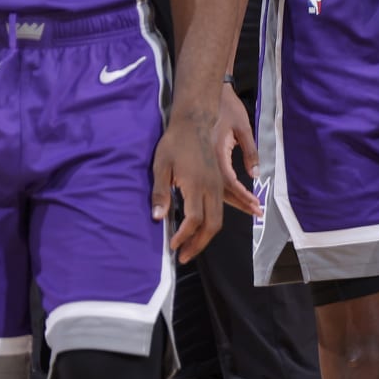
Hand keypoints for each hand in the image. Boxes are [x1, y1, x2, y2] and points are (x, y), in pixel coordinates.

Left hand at [152, 105, 223, 262]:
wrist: (196, 121)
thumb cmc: (175, 143)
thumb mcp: (161, 166)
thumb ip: (160, 193)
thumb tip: (158, 218)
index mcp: (196, 184)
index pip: (194, 219)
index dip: (184, 236)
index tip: (173, 246)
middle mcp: (211, 187)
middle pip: (212, 224)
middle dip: (199, 244)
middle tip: (184, 257)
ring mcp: (217, 185)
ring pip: (218, 218)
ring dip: (207, 237)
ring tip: (192, 248)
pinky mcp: (219, 182)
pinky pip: (221, 208)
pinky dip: (213, 224)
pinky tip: (204, 229)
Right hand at [215, 84, 262, 215]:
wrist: (205, 95)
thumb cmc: (227, 108)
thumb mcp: (243, 127)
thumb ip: (250, 151)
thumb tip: (255, 175)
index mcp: (216, 153)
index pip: (229, 181)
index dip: (242, 194)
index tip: (255, 204)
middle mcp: (208, 161)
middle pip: (222, 190)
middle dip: (240, 202)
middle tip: (256, 211)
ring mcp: (204, 161)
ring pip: (217, 187)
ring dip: (234, 198)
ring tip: (250, 207)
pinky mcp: (203, 159)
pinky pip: (213, 179)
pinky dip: (225, 189)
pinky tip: (234, 195)